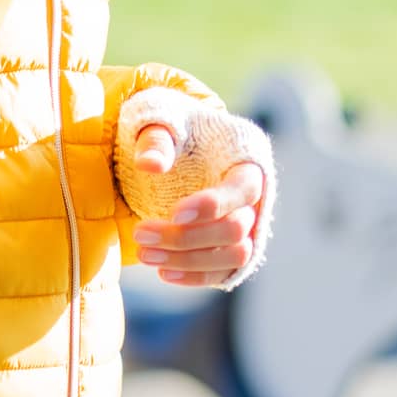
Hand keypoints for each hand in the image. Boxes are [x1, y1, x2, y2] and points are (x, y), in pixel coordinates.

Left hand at [129, 127, 264, 287]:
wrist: (175, 141)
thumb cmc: (171, 125)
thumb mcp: (161, 119)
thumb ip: (156, 139)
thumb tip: (149, 164)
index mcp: (249, 158)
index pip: (242, 189)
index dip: (211, 205)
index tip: (173, 213)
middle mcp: (256, 197)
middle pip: (236, 229)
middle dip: (187, 237)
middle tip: (140, 232)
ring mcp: (248, 226)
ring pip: (233, 256)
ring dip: (188, 261)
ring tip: (144, 254)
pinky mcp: (231, 248)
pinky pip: (223, 273)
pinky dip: (194, 277)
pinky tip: (163, 272)